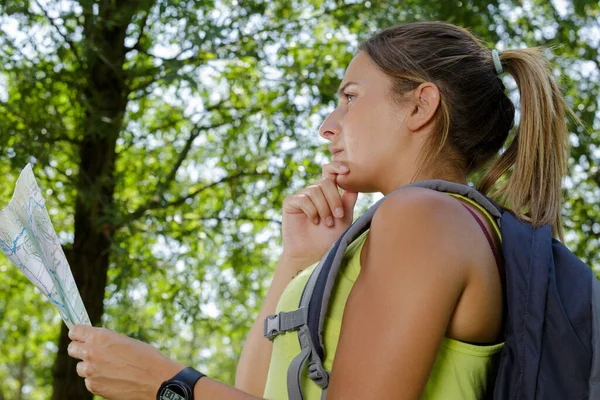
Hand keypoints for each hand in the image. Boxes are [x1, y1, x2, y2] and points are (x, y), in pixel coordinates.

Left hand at [67, 325, 184, 399]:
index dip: (77, 333)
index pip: (75, 331)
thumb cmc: (145, 357)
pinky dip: (97, 379)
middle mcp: (91, 352)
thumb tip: (94, 343)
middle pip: (72, 349)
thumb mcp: (124, 341)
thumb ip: (105, 342)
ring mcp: (90, 371)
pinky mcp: (94, 386)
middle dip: (79, 349)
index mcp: (100, 336)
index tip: (79, 336)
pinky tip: (113, 378)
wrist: (155, 379)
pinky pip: (89, 381)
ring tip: (108, 368)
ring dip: (89, 366)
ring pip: (81, 367)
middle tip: (90, 352)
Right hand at [281, 161, 357, 268]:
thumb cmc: (330, 238)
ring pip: (315, 191)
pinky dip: (311, 210)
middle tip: (338, 216)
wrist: (313, 254)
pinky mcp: (290, 203)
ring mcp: (301, 196)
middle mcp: (314, 192)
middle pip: (325, 182)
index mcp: (327, 192)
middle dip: (334, 199)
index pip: (330, 172)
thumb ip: (348, 200)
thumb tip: (355, 183)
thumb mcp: (344, 218)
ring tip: (326, 223)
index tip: (346, 171)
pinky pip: (303, 199)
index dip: (337, 166)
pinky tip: (314, 221)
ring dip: (324, 208)